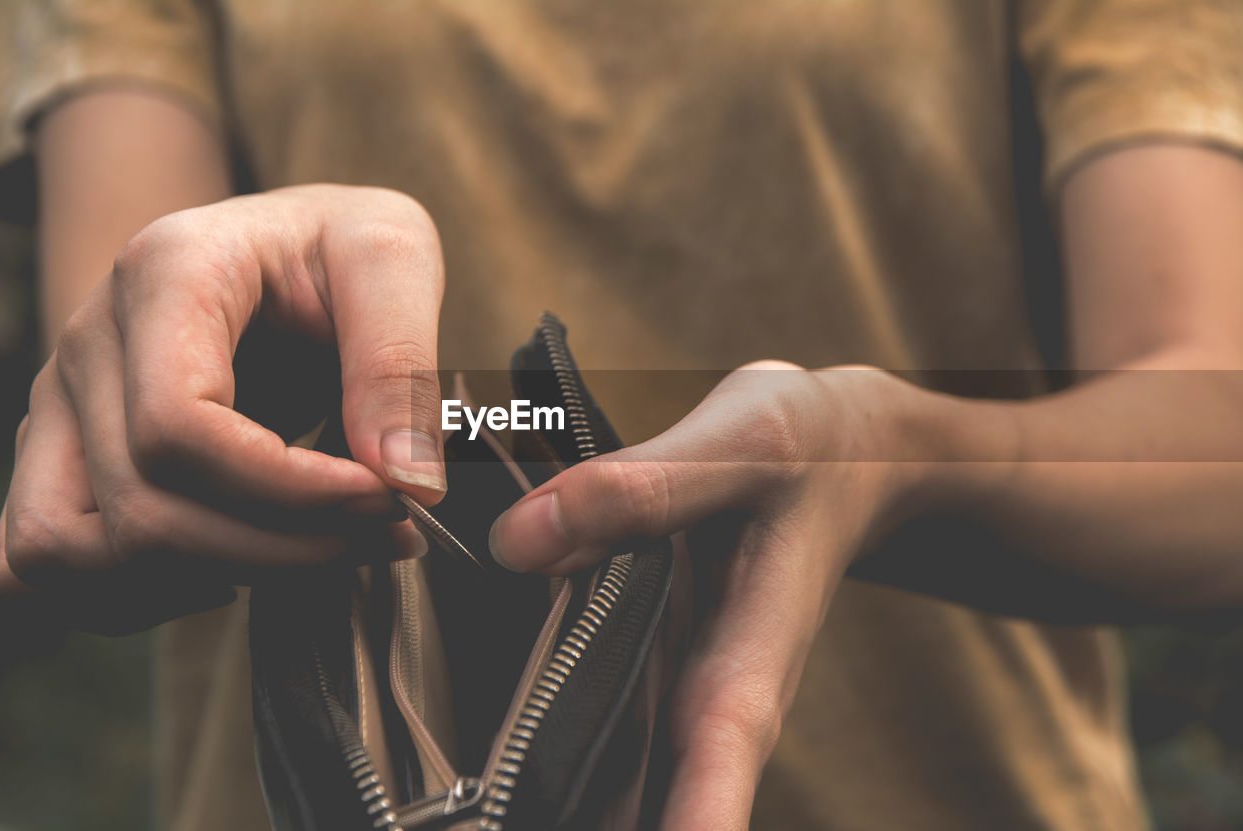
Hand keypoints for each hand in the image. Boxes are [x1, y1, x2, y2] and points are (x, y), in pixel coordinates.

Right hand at [0, 184, 448, 632]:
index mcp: (164, 273)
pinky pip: (44, 567)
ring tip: (312, 555)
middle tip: (387, 532)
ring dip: (203, 580)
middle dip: (280, 549)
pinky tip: (235, 569)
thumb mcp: (393, 256)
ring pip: (68, 553)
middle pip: (139, 506)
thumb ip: (399, 361)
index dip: (288, 491)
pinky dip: (137, 594)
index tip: (387, 499)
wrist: (283, 245)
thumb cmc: (335, 246)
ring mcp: (61, 405)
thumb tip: (406, 482)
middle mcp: (89, 341)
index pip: (177, 427)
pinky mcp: (62, 457)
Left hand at [488, 362, 932, 828]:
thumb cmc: (813, 448)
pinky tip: (493, 796)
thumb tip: (518, 541)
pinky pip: (599, 731)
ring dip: (562, 813)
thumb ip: (643, 487)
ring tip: (468, 824)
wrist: (850, 454)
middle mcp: (711, 694)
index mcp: (745, 656)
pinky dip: (553, 770)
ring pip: (619, 788)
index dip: (683, 825)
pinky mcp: (653, 662)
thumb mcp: (742, 443)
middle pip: (653, 812)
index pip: (707, 769)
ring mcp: (680, 687)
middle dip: (595, 829)